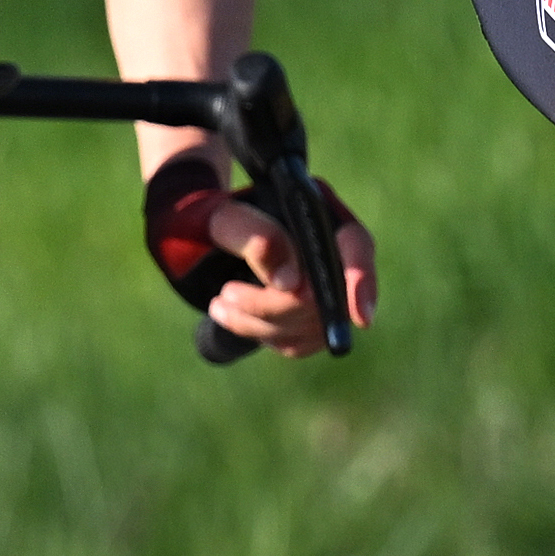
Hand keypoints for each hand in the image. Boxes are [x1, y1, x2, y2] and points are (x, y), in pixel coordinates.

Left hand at [197, 178, 376, 357]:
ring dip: (260, 323)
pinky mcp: (310, 320)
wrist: (192, 236)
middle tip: (225, 294)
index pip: (356, 245)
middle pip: (329, 296)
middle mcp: (334, 250)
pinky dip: (262, 335)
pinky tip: (235, 316)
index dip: (362, 280)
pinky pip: (298, 343)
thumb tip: (291, 282)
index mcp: (320, 212)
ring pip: (312, 327)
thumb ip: (254, 237)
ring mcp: (326, 288)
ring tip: (220, 304)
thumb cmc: (208, 218)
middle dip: (276, 305)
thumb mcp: (222, 219)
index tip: (360, 317)